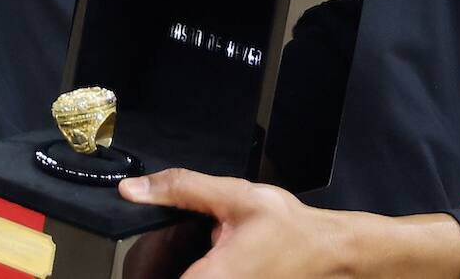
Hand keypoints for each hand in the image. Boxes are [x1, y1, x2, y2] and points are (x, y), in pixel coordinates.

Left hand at [119, 171, 345, 277]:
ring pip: (177, 278)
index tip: (140, 246)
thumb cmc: (288, 229)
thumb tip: (133, 190)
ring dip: (176, 265)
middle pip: (159, 276)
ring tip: (201, 242)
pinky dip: (195, 269)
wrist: (325, 250)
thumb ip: (182, 190)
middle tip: (170, 238)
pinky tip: (208, 253)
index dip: (140, 262)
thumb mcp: (234, 197)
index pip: (150, 276)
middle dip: (154, 260)